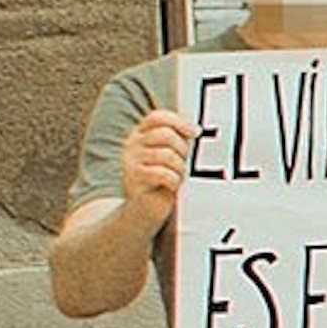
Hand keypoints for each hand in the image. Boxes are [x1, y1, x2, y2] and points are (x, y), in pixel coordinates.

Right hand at [115, 109, 191, 224]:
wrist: (144, 210)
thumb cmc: (164, 180)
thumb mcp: (171, 157)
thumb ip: (178, 140)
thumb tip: (196, 129)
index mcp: (141, 135)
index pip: (157, 117)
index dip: (179, 122)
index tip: (196, 133)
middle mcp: (132, 144)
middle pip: (166, 135)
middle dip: (183, 150)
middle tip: (184, 164)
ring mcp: (130, 161)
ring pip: (167, 155)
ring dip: (180, 168)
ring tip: (177, 177)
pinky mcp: (133, 179)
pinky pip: (164, 174)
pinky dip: (174, 181)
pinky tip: (172, 187)